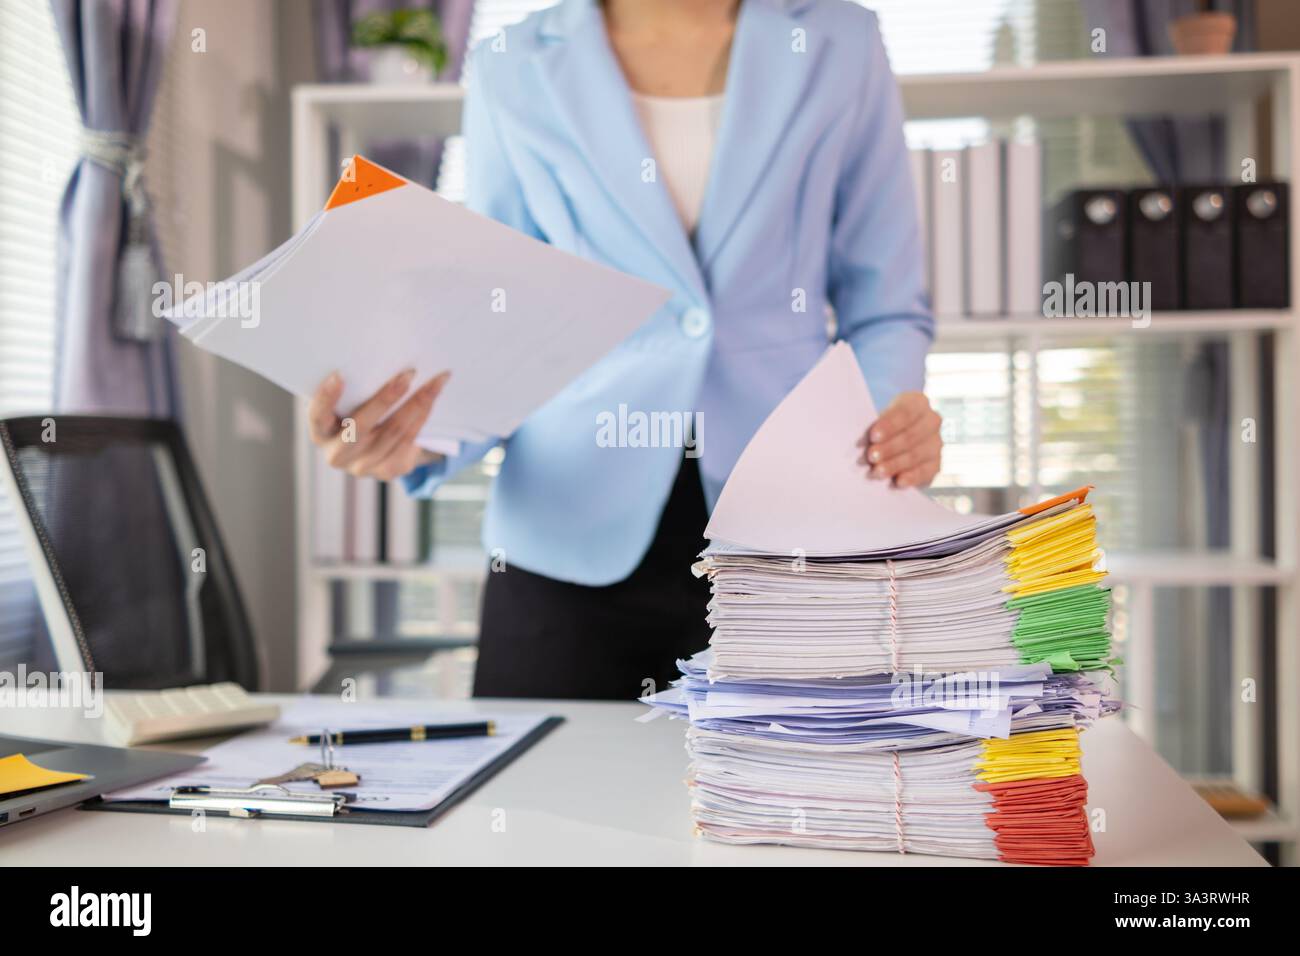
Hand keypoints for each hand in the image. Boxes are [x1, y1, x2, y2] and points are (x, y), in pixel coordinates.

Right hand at [308, 368, 450, 481]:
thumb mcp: (347, 402)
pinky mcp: (388, 470)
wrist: (374, 445)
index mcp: (321, 433)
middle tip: (409, 374)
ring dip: (418, 402)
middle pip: (361, 427)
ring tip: (435, 380)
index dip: (326, 398)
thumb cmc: (355, 410)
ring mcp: (362, 467)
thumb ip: (353, 389)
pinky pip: (410, 441)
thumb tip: (380, 356)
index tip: (339, 375)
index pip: (317, 416)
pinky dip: (423, 416)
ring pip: (394, 432)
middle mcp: (338, 454)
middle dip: (386, 398)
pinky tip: (433, 397)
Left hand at [856, 391, 942, 488]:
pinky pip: (925, 471)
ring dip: (895, 464)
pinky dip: (911, 477)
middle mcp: (932, 421)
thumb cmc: (883, 427)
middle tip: (871, 457)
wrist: (898, 439)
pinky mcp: (936, 464)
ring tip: (877, 471)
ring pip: (916, 455)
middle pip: (910, 436)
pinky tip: (898, 482)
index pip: (905, 413)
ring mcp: (937, 443)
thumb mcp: (880, 420)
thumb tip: (862, 444)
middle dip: (889, 448)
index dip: (889, 425)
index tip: (873, 436)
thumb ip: (874, 429)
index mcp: (918, 403)